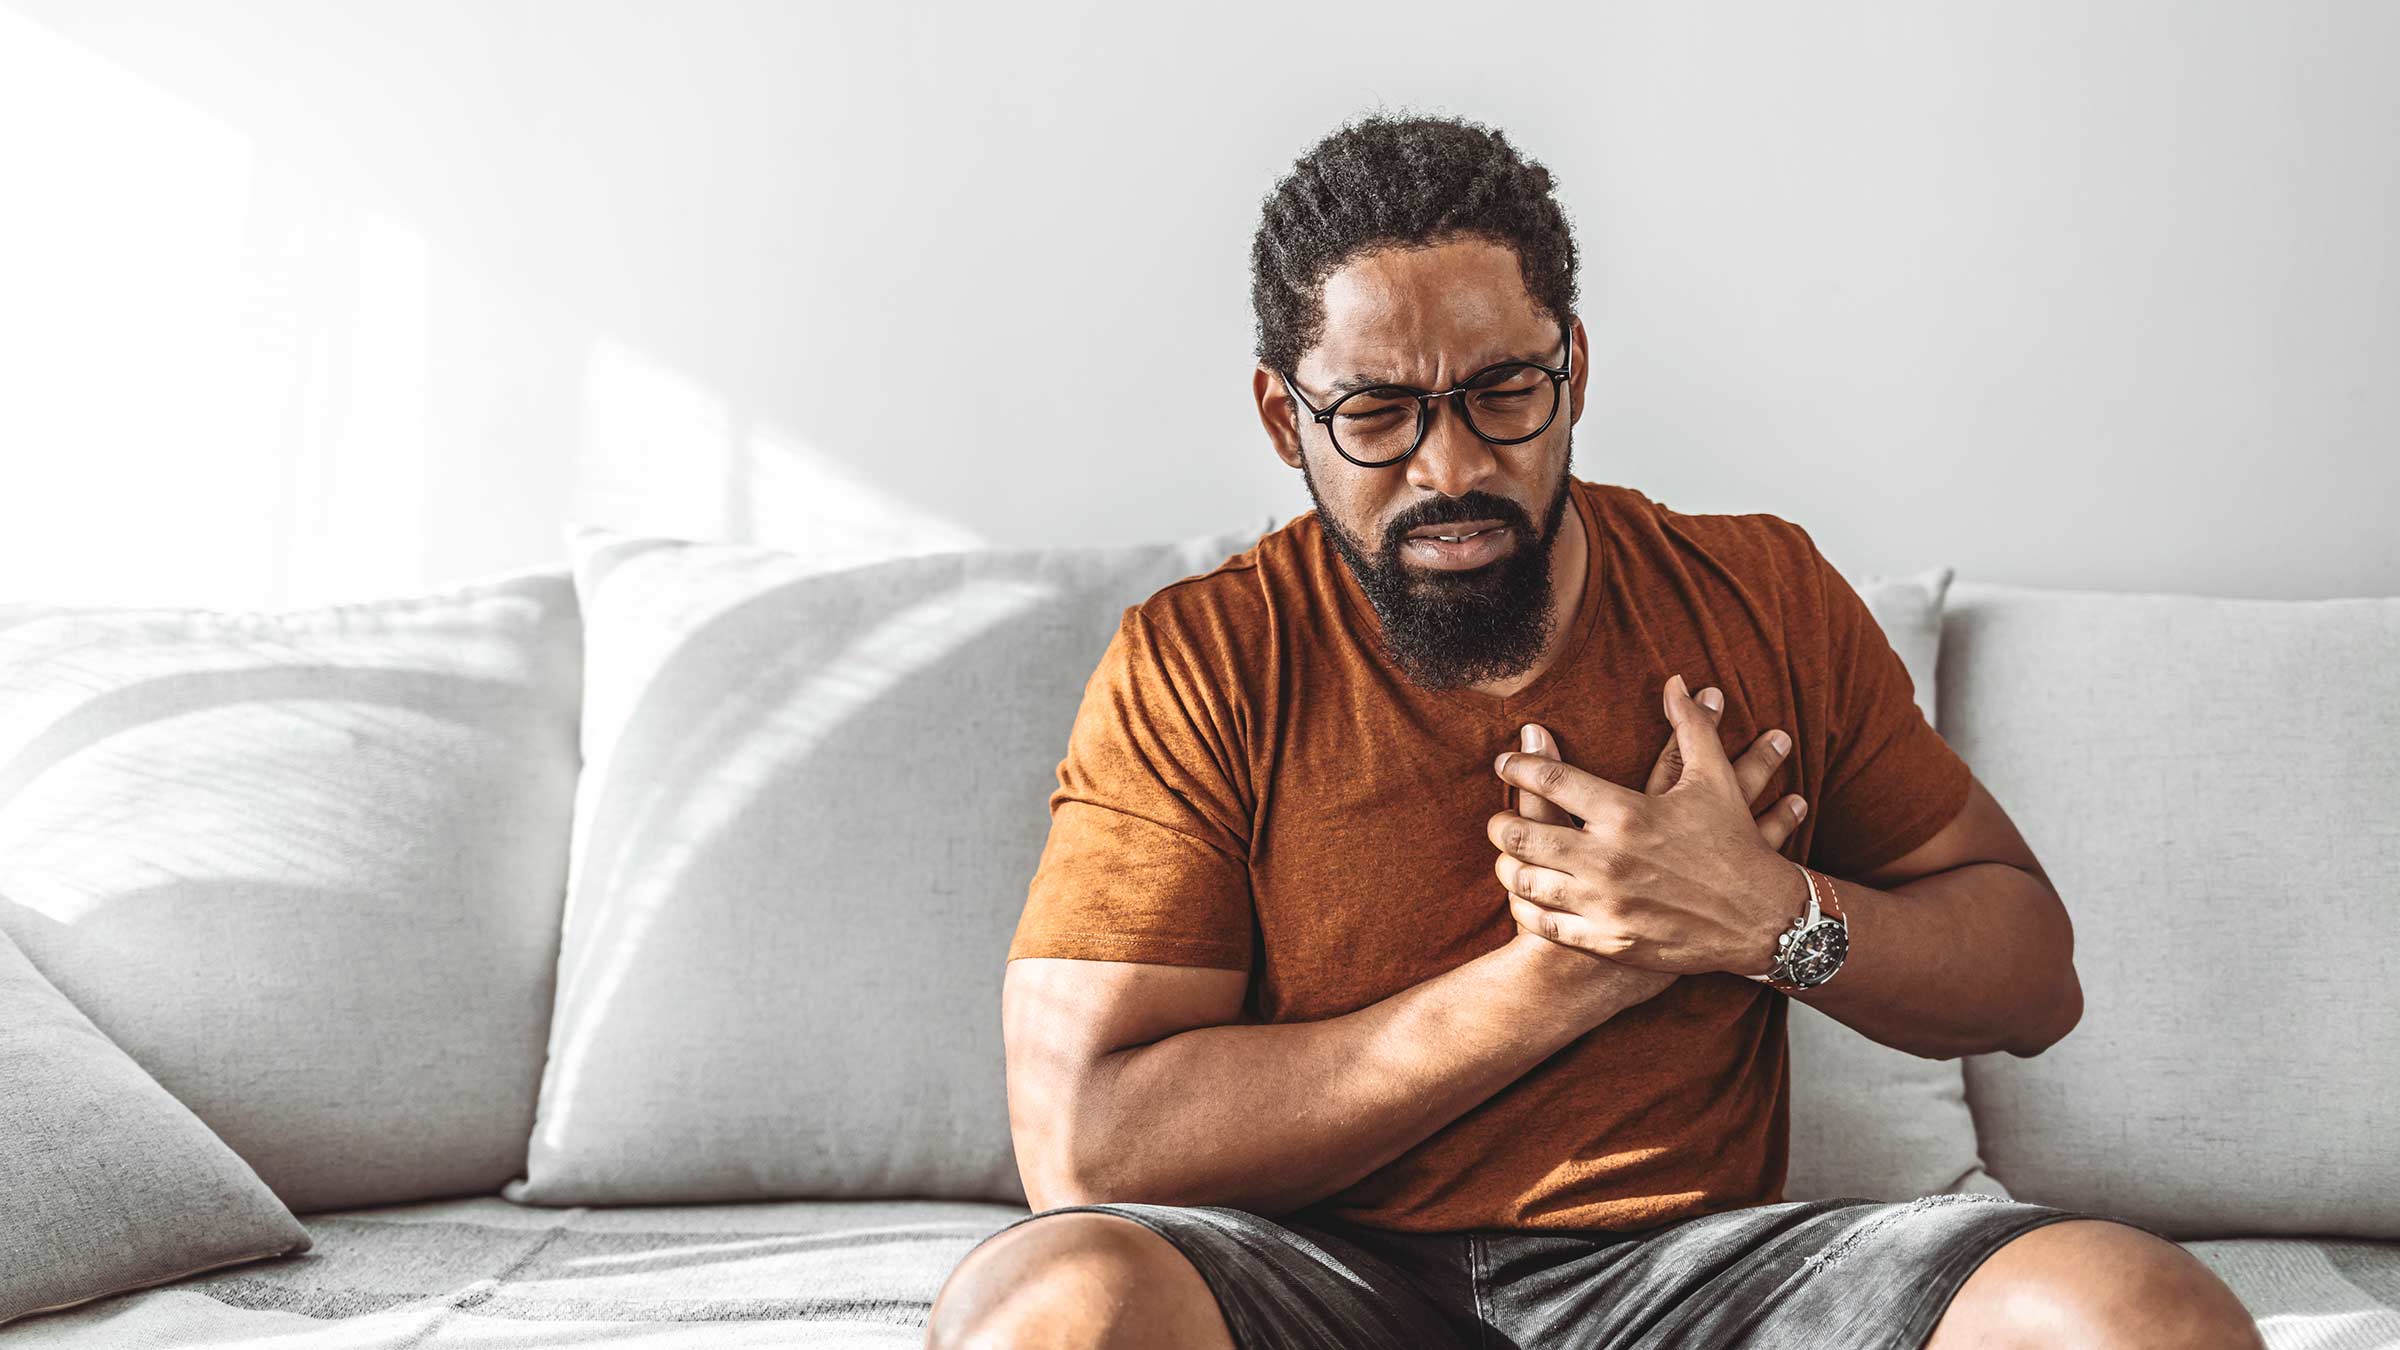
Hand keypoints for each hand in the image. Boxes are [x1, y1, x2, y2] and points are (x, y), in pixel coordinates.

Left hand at [1491, 673, 1810, 976]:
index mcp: (1627, 812)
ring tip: (1506, 857)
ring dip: (1506, 866)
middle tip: (1497, 818)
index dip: (1518, 766)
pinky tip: (1525, 896)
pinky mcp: (1608, 940)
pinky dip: (1525, 908)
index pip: (1550, 780)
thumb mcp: (1715, 778)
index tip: (1503, 761)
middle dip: (1499, 823)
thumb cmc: (1735, 843)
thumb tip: (1677, 681)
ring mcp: (1605, 903)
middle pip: (1520, 835)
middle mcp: (1608, 858)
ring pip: (1525, 882)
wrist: (1762, 919)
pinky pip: (1545, 924)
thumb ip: (1690, 726)